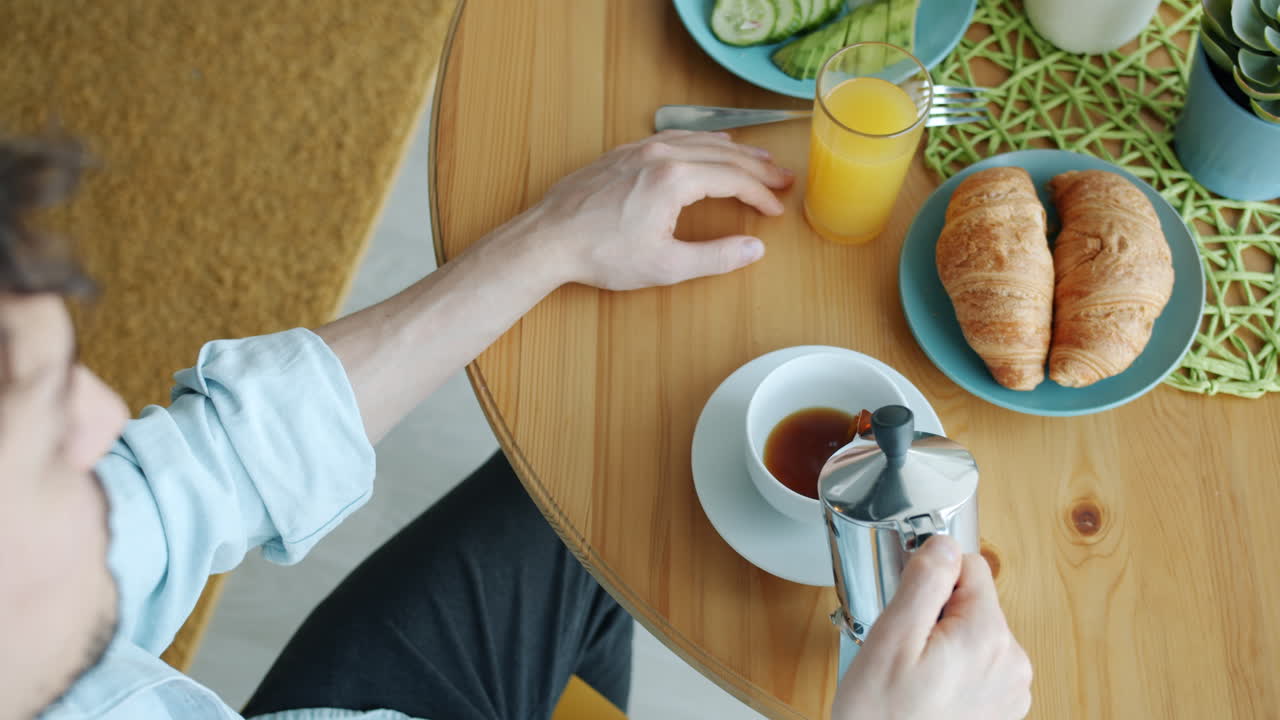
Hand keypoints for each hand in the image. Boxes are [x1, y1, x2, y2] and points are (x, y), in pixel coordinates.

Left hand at [518, 130, 793, 290]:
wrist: (547, 239)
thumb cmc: (600, 254)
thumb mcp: (665, 266)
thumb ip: (715, 257)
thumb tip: (754, 250)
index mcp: (675, 178)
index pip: (733, 179)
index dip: (761, 194)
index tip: (776, 209)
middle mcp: (660, 153)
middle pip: (723, 154)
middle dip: (757, 168)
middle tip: (783, 178)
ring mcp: (639, 148)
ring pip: (698, 140)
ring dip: (732, 150)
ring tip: (756, 159)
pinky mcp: (622, 153)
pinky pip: (673, 137)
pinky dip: (700, 142)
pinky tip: (706, 148)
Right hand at [832, 536, 1032, 719]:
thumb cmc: (881, 719)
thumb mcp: (890, 639)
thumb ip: (923, 582)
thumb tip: (944, 543)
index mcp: (988, 636)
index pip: (969, 565)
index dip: (930, 579)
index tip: (908, 610)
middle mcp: (1012, 662)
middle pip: (972, 600)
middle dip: (936, 613)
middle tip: (904, 650)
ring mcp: (1011, 689)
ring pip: (974, 632)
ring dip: (943, 642)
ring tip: (913, 675)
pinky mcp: (1002, 708)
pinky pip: (978, 664)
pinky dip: (953, 669)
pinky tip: (927, 691)